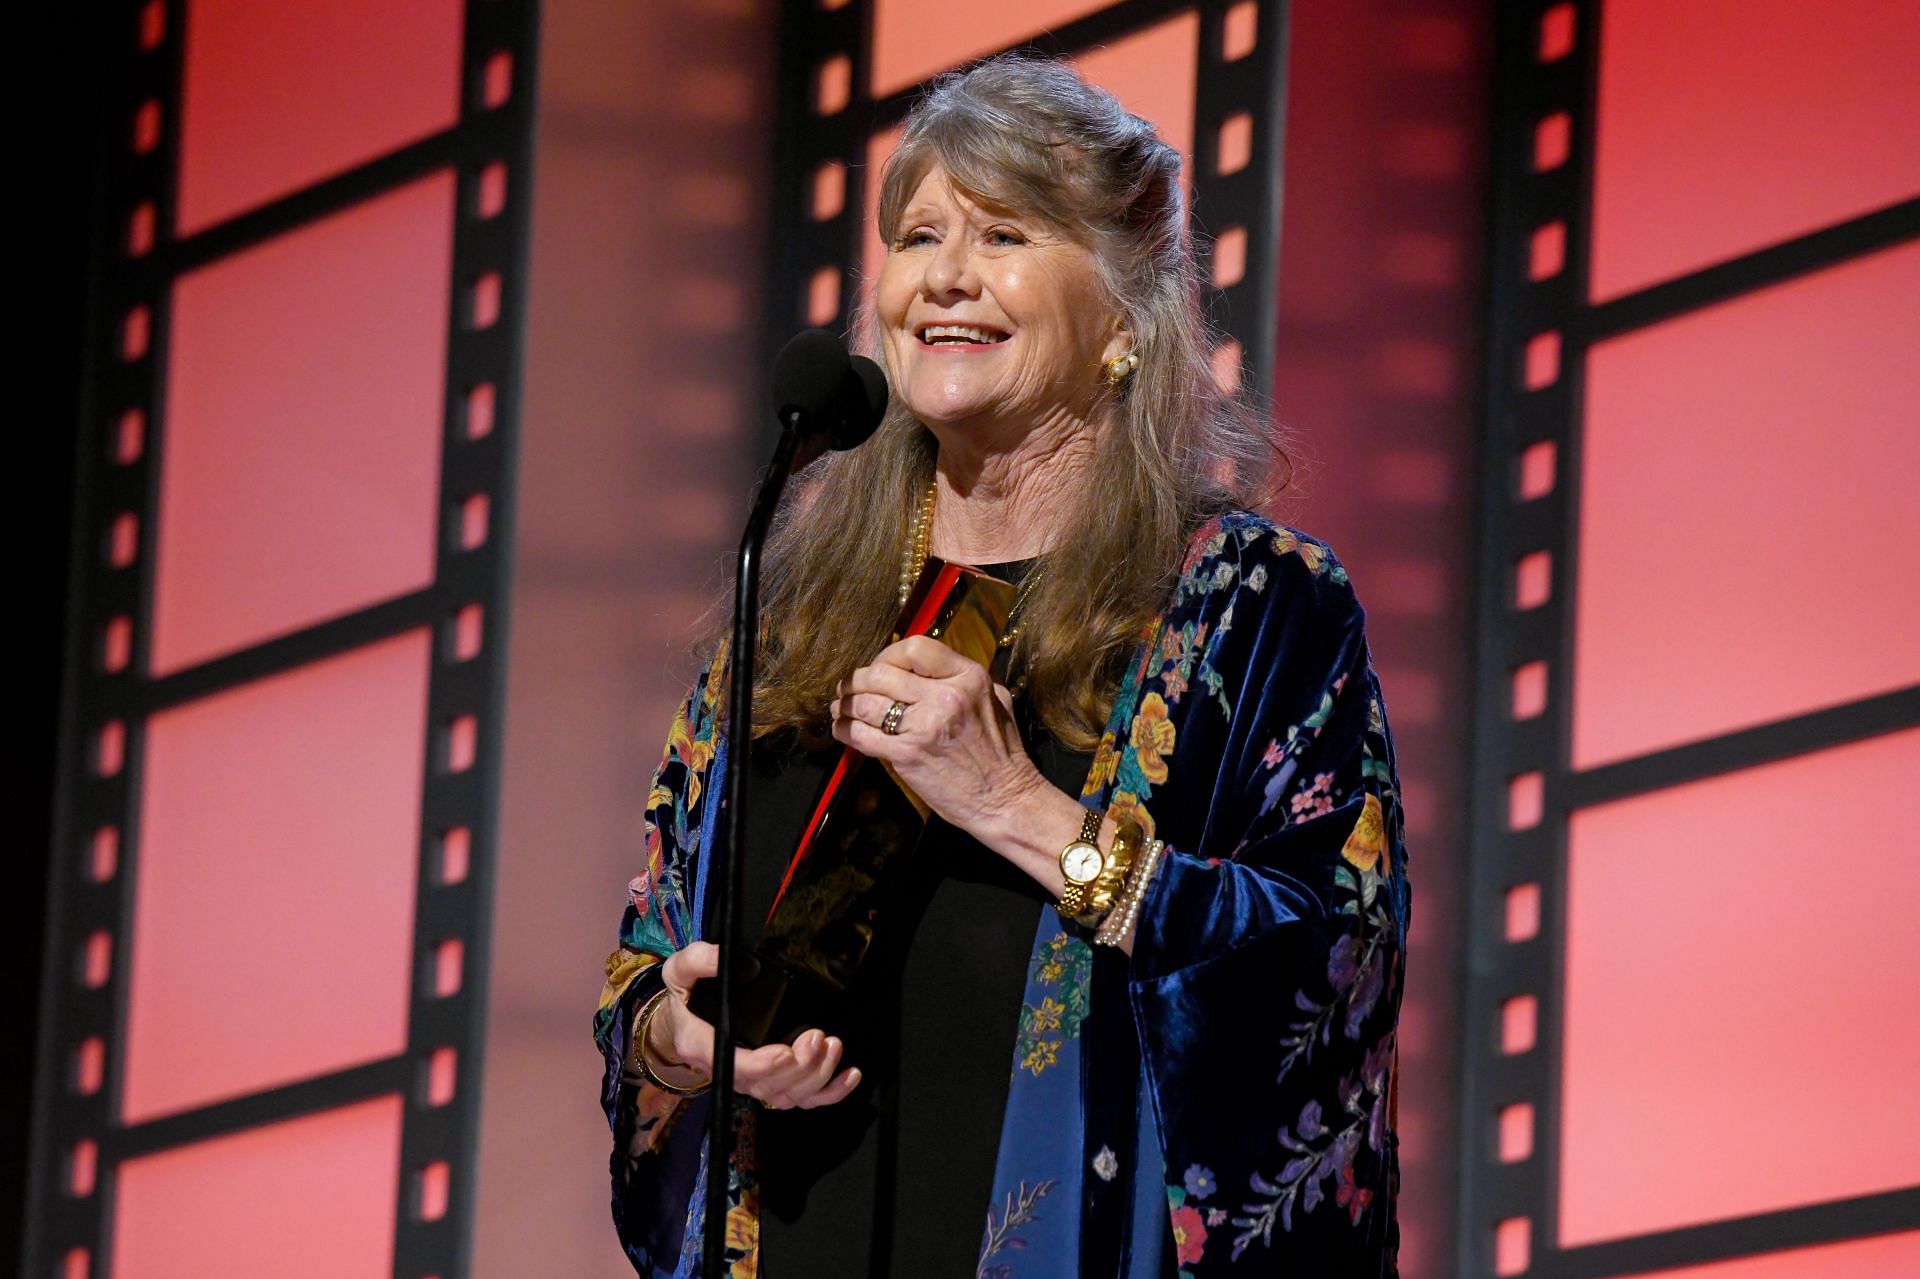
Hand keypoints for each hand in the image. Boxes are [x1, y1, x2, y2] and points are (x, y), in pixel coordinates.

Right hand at [649, 942, 862, 1108]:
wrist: (682, 1020)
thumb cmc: (686, 995)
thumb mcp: (680, 970)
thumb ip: (698, 960)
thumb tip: (723, 955)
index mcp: (703, 1046)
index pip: (734, 1066)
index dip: (762, 1065)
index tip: (785, 1050)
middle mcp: (729, 1071)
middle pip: (768, 1086)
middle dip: (799, 1067)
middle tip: (818, 1037)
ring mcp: (753, 1080)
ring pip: (788, 1096)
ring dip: (817, 1077)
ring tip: (833, 1046)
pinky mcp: (774, 1081)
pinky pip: (803, 1099)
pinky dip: (830, 1093)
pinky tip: (850, 1075)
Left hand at [828, 635, 1050, 843]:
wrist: (1005, 800)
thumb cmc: (1002, 754)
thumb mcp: (995, 700)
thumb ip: (962, 680)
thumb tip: (927, 669)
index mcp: (968, 678)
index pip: (914, 649)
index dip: (888, 654)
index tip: (880, 666)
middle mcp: (946, 697)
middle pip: (881, 673)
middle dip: (858, 680)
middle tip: (850, 687)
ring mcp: (925, 726)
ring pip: (865, 703)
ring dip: (846, 704)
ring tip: (841, 706)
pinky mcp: (907, 755)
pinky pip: (860, 735)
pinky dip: (844, 730)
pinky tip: (842, 728)